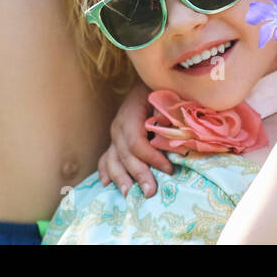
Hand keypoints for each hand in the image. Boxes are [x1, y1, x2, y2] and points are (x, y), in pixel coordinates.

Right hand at [97, 81, 172, 196]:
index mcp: (130, 115)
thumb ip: (167, 117)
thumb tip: (171, 135)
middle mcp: (118, 126)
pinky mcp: (115, 141)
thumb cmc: (161, 90)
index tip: (169, 169)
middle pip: (124, 155)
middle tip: (150, 192)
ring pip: (112, 160)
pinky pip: (106, 158)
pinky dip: (105, 172)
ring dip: (120, 178)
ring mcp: (114, 135)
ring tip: (128, 194)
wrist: (149, 81)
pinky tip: (107, 185)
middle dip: (138, 174)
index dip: (151, 158)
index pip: (136, 142)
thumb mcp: (167, 98)